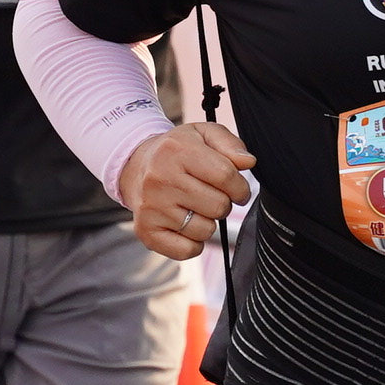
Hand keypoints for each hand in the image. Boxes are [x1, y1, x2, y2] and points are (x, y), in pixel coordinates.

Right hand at [120, 121, 252, 260]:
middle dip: (224, 203)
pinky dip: (193, 242)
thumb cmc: (178, 152)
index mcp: (177, 151)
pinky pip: (187, 251)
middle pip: (219, 206)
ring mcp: (151, 207)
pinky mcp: (146, 231)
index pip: (226, 177)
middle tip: (211, 195)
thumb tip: (248, 161)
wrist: (137, 166)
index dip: (241, 187)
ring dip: (208, 222)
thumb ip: (230, 144)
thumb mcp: (203, 134)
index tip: (237, 189)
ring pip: (206, 231)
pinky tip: (185, 224)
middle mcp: (160, 179)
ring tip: (194, 206)